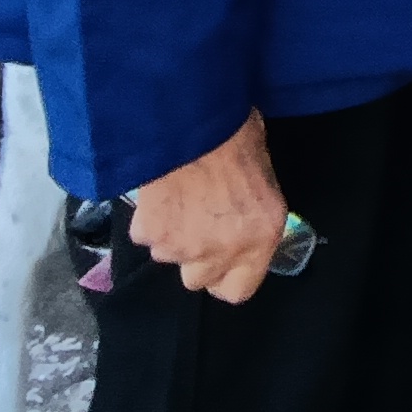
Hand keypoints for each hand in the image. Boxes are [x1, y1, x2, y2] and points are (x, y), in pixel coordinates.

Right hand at [130, 114, 286, 304]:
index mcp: (260, 237)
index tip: (226, 259)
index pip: (239, 291)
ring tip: (181, 198)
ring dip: (174, 236)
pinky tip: (161, 192)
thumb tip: (243, 219)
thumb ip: (252, 212)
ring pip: (171, 256)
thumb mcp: (264, 175)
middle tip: (200, 224)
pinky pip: (147, 236)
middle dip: (197, 257)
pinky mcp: (149, 235)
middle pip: (199, 280)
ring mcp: (182, 247)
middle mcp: (222, 252)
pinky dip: (151, 220)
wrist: (193, 119)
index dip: (229, 277)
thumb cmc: (238, 135)